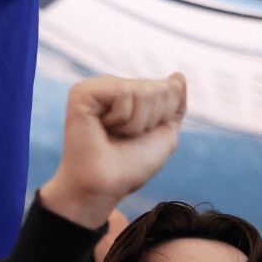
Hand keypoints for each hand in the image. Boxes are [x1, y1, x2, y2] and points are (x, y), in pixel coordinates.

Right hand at [39, 74, 185, 228]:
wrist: (105, 187)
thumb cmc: (130, 166)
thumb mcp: (163, 134)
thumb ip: (175, 104)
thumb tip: (178, 75)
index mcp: (131, 94)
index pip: (171, 89)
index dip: (164, 117)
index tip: (139, 136)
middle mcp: (113, 86)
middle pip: (161, 88)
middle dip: (151, 120)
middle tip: (125, 137)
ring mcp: (97, 87)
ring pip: (145, 90)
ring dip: (135, 123)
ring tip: (113, 135)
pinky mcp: (83, 92)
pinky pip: (125, 92)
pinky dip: (121, 118)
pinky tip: (102, 128)